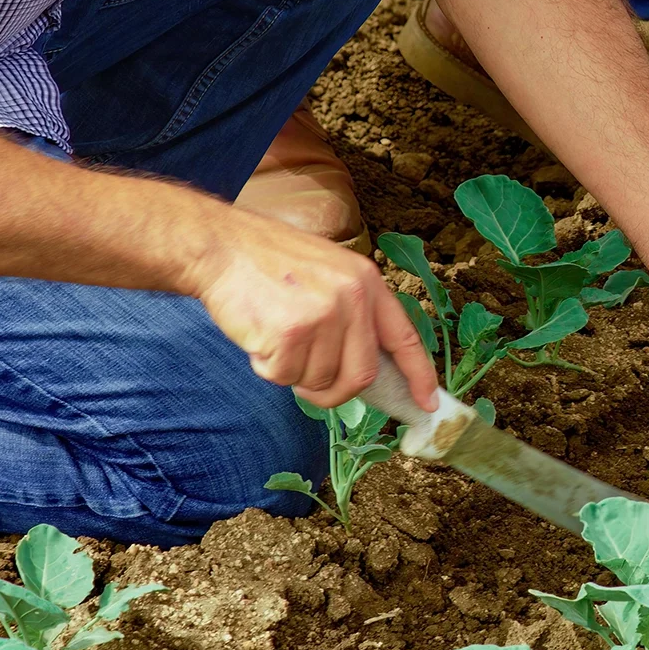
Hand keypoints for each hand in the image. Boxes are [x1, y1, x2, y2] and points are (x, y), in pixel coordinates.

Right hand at [188, 211, 438, 410]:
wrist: (221, 246)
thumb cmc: (270, 263)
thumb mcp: (328, 272)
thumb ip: (351, 313)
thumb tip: (364, 369)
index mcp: (366, 282)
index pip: (404, 337)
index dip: (419, 375)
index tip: (427, 403)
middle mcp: (351, 297)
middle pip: (360, 374)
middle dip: (336, 392)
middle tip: (312, 387)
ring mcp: (322, 315)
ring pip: (317, 380)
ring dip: (293, 373)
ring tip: (275, 337)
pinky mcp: (290, 333)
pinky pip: (283, 376)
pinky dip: (267, 368)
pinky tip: (258, 336)